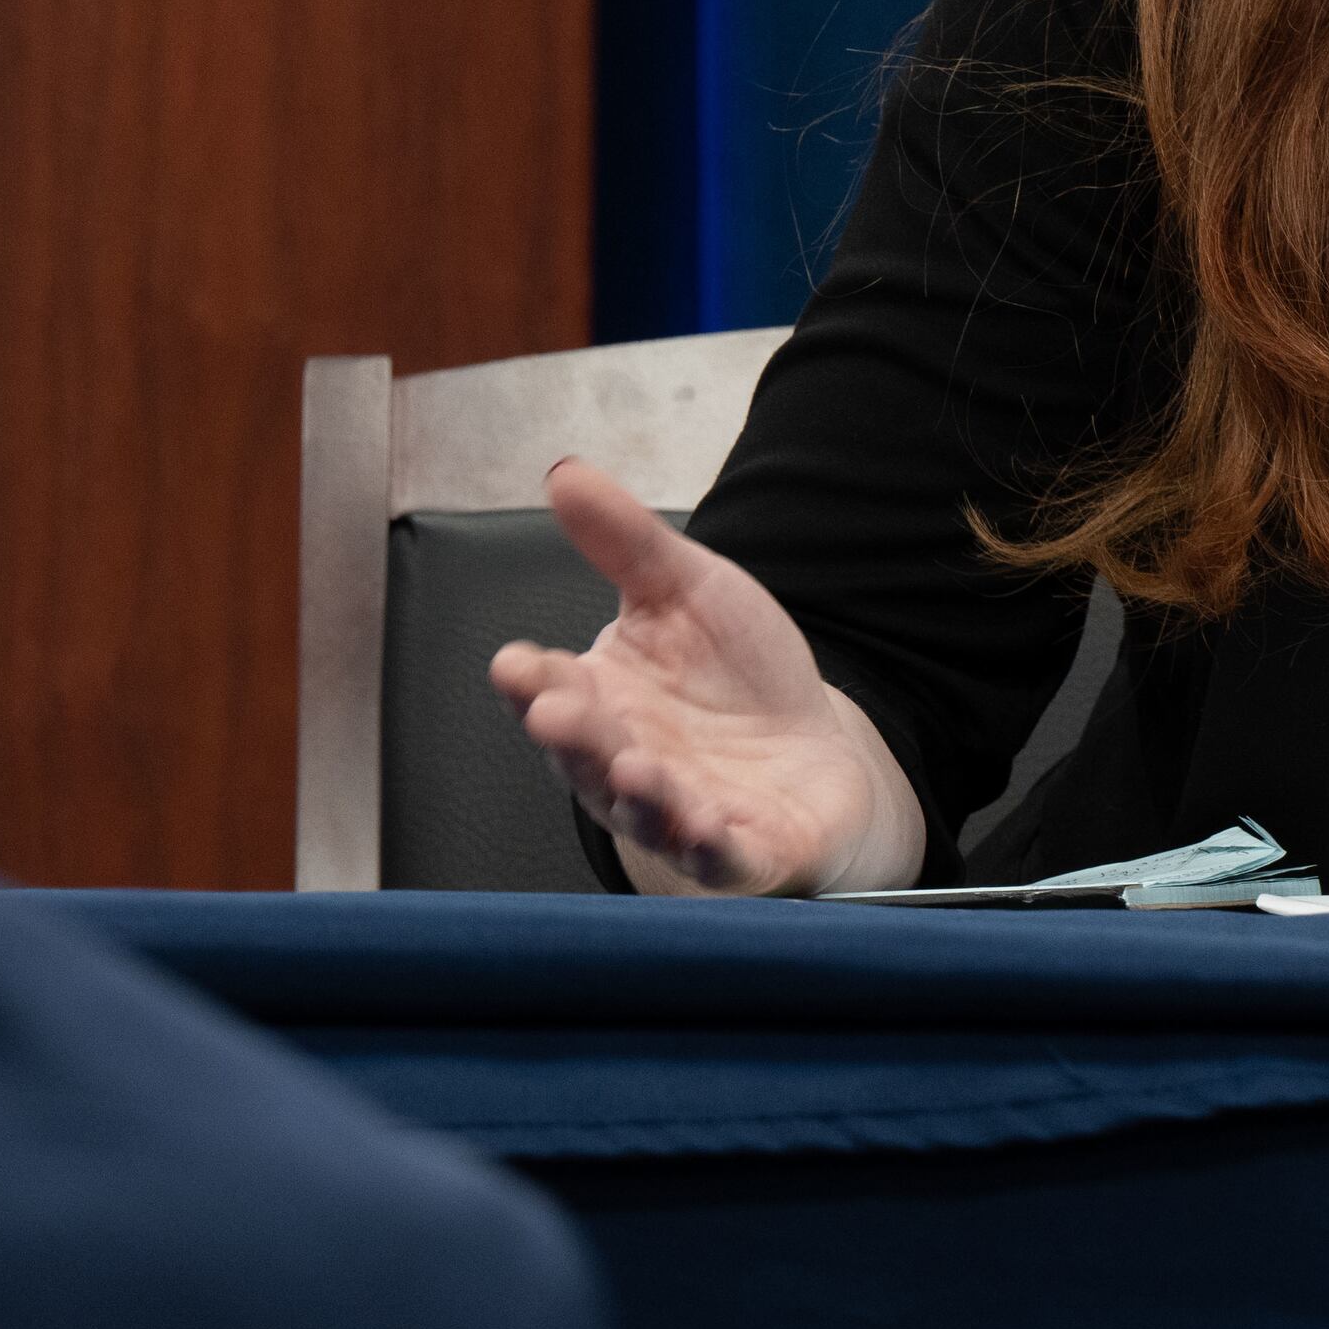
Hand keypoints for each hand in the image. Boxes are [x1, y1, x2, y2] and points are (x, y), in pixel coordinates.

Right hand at [488, 462, 927, 895]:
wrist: (814, 752)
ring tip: (632, 768)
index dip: (529, 683)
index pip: (551, 690)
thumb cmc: (736, 676)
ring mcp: (681, 814)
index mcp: (603, 699)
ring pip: (645, 812)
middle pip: (587, 756)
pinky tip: (706, 826)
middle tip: (554, 712)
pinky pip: (720, 855)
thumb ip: (625, 541)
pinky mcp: (743, 852)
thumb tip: (565, 473)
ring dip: (637, 795)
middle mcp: (627, 763)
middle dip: (571, 737)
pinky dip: (709, 845)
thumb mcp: (686, 589)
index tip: (514, 665)